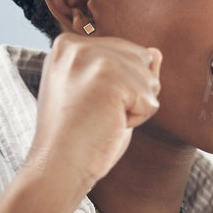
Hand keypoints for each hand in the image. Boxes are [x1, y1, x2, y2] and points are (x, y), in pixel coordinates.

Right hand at [26, 32, 161, 191]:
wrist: (57, 167)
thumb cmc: (77, 137)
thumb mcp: (101, 95)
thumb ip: (126, 69)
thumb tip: (156, 52)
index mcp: (68, 46)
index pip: (124, 51)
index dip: (117, 86)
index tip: (86, 104)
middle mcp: (77, 46)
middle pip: (140, 59)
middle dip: (130, 92)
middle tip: (95, 113)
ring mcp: (93, 58)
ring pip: (149, 79)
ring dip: (134, 107)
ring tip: (100, 119)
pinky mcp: (110, 78)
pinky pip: (150, 101)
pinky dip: (137, 120)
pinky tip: (108, 125)